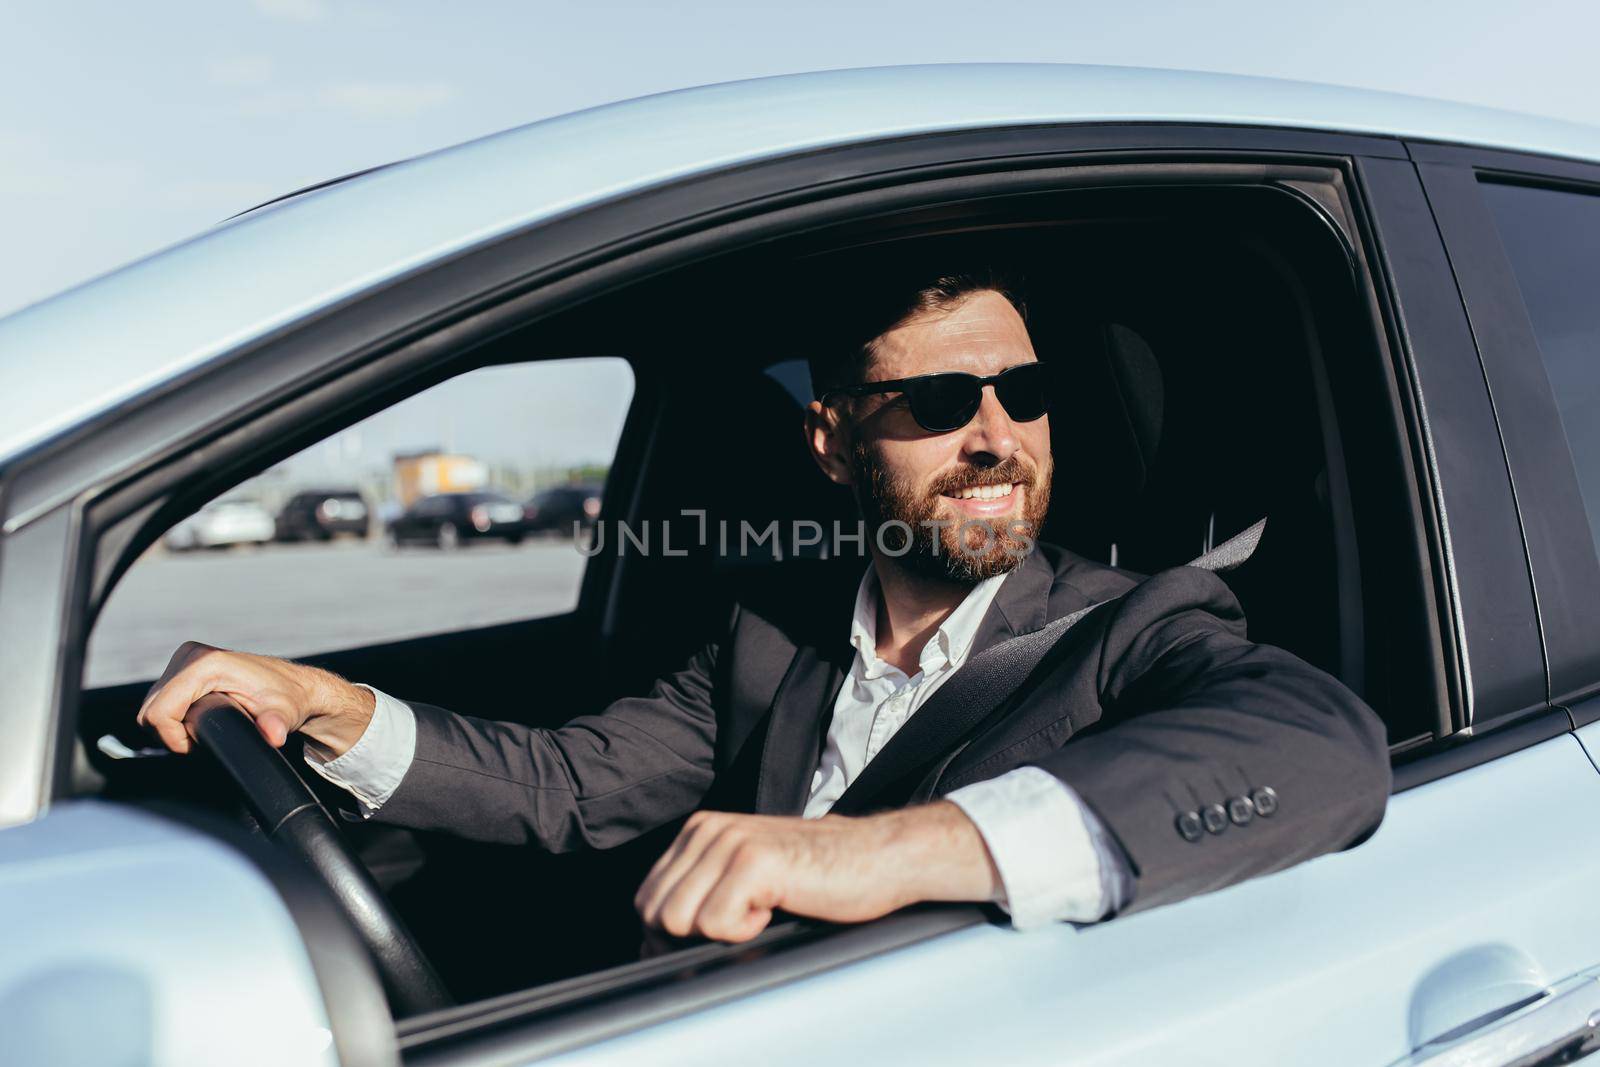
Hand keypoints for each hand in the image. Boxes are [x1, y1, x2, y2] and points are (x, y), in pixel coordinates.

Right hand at [136, 641, 373, 756]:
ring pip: (153, 706)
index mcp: (206, 663)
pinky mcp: (183, 666)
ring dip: (173, 725)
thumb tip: (274, 733)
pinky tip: (200, 717)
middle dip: (173, 733)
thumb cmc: (289, 700)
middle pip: (151, 710)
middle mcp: (191, 655)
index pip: (160, 711)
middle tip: (206, 738)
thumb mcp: (284, 714)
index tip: (198, 746)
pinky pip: (161, 700)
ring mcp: (185, 658)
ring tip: (206, 728)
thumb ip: (276, 724)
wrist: (295, 687)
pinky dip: (174, 716)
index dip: (173, 737)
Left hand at [633, 803, 1000, 942]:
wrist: (876, 857)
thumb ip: (700, 894)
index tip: (715, 934)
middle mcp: (709, 829)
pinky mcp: (754, 862)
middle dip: (691, 937)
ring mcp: (729, 842)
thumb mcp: (745, 876)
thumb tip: (650, 943)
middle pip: (655, 912)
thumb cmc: (818, 876)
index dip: (670, 934)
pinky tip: (775, 910)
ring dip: (719, 932)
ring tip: (760, 912)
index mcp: (701, 830)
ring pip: (678, 920)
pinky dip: (745, 932)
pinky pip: (715, 923)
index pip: (647, 897)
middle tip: (742, 925)